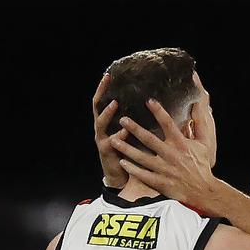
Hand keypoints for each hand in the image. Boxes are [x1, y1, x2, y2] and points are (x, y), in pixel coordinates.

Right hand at [93, 73, 128, 188]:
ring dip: (107, 113)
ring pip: (101, 123)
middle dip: (101, 92)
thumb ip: (137, 119)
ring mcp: (102, 139)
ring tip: (115, 103)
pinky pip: (110, 142)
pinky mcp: (106, 151)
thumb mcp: (132, 132)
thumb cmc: (130, 151)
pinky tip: (124, 131)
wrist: (121, 175)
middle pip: (97, 106)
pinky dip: (118, 136)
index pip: (104, 100)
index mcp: (108, 122)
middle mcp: (102, 128)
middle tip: (107, 80)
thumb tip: (152, 103)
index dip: (104, 88)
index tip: (109, 74)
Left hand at [110, 99, 218, 210]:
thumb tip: (199, 105)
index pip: (168, 124)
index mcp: (181, 144)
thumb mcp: (205, 143)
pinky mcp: (160, 182)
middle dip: (134, 129)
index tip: (148, 101)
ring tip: (113, 140)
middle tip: (122, 120)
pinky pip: (142, 175)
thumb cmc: (202, 165)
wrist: (202, 190)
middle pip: (149, 139)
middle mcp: (171, 155)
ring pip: (141, 158)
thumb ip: (201, 124)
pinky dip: (132, 169)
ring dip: (126, 149)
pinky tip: (122, 162)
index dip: (158, 111)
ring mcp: (164, 170)